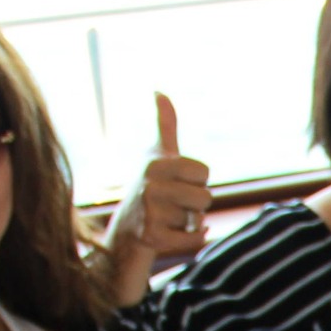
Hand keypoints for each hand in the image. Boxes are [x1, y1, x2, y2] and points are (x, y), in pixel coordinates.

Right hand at [102, 93, 211, 304]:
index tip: (177, 184)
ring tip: (167, 220)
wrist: (125, 233)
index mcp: (154, 164)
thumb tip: (159, 90)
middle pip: (205, 197)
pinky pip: (195, 239)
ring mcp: (149, 212)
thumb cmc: (149, 189)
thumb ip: (164, 125)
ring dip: (189, 223)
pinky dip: (192, 240)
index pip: (204, 172)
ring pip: (198, 219)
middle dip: (195, 205)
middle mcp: (149, 185)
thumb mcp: (157, 156)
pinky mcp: (152, 238)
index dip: (196, 181)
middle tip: (172, 206)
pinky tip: (172, 235)